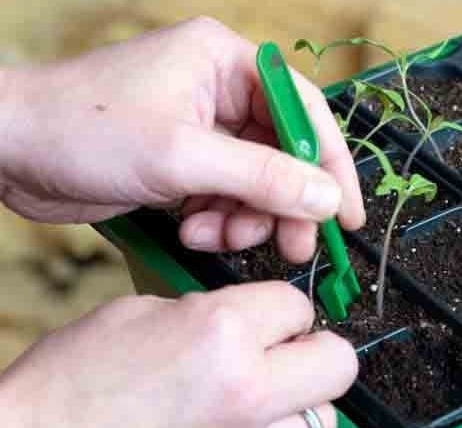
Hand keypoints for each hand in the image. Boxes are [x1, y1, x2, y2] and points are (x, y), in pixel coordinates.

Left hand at [0, 17, 364, 261]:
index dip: (331, 164)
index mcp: (226, 62)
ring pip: (255, 180)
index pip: (304, 110)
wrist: (8, 151)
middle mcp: (220, 89)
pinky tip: (192, 229)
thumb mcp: (183, 155)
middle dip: (284, 203)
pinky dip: (217, 218)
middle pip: (283, 151)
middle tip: (292, 248)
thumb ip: (263, 177)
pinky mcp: (183, 158)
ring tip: (215, 236)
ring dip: (244, 216)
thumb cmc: (82, 129)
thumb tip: (327, 197)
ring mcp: (201, 125)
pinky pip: (225, 193)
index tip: (345, 215)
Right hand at [0, 282, 357, 427]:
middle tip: (289, 350)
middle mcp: (246, 391)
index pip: (299, 306)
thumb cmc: (75, 382)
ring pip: (324, 419)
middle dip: (317, 350)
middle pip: (339, 363)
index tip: (269, 316)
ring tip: (266, 394)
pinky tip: (245, 426)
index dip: (282, 309)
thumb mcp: (146, 313)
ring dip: (303, 402)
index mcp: (222, 332)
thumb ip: (215, 312)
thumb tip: (253, 320)